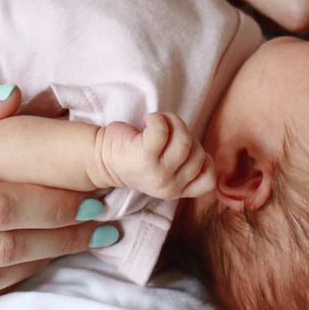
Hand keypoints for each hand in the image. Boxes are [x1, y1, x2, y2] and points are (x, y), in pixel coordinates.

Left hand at [90, 112, 214, 199]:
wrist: (100, 158)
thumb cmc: (135, 156)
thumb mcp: (164, 169)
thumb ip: (183, 164)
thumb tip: (200, 147)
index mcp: (176, 191)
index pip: (208, 181)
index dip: (204, 159)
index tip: (184, 148)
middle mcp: (169, 186)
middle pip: (198, 153)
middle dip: (185, 134)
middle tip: (166, 130)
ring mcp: (157, 174)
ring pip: (184, 140)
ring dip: (173, 122)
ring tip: (157, 122)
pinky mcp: (143, 157)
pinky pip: (161, 131)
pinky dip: (157, 118)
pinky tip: (147, 120)